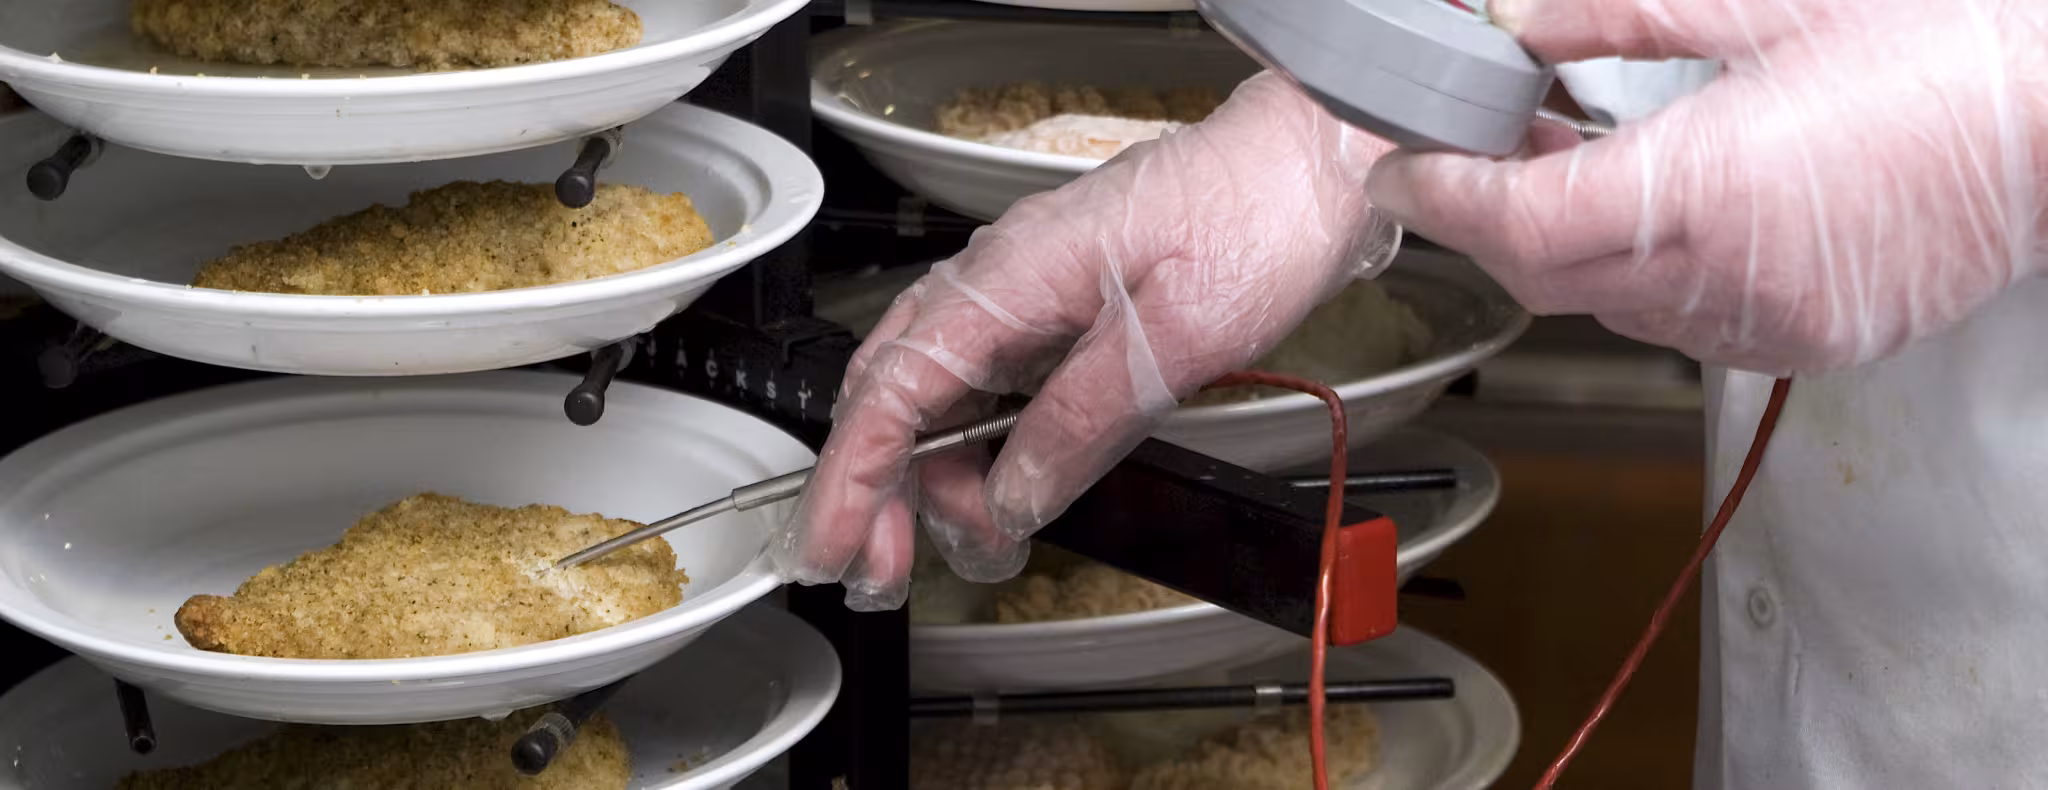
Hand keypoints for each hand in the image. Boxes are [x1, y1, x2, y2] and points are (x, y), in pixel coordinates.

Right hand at [771, 73, 1400, 609]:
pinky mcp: (1058, 308)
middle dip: (876, 491)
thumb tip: (1011, 498)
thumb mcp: (1174, 338)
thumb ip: (1081, 421)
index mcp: (1010, 277)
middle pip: (895, 395)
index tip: (836, 548)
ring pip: (937, 394)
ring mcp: (1024, 291)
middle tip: (884, 570)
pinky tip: (997, 489)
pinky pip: (988, 383)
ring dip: (933, 476)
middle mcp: (1000, 280)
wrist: (1311, 163)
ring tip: (970, 542)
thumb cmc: (1255, 217)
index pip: (894, 389)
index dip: (853, 478)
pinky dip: (978, 447)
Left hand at [1367, 0, 2047, 373]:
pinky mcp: (1809, 341)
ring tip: (1554, 165)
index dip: (1442, 198)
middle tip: (1459, 156)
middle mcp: (1728, 281)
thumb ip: (1616, 17)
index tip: (1400, 171)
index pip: (1521, 223)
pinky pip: (1681, 322)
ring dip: (1560, 249)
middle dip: (1486, 223)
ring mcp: (1771, 323)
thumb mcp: (1765, 3)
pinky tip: (1648, 210)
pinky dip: (1637, 274)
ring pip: (1609, 308)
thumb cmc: (1943, 46)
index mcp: (1709, 193)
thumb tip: (1515, 21)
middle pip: (1547, 278)